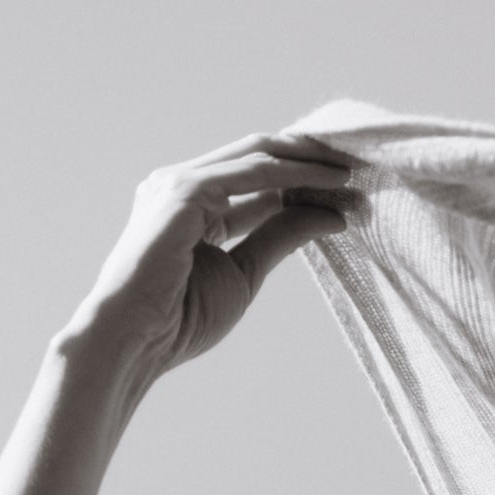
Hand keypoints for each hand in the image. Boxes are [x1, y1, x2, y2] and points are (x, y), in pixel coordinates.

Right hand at [66, 131, 354, 390]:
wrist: (135, 338)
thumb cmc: (179, 320)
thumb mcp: (244, 272)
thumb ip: (281, 237)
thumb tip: (330, 214)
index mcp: (191, 205)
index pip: (255, 181)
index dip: (303, 182)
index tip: (349, 191)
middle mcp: (182, 184)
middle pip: (259, 158)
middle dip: (310, 163)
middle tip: (360, 172)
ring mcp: (180, 181)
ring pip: (259, 157)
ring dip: (310, 164)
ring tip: (354, 175)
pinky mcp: (184, 188)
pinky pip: (252, 172)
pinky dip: (294, 174)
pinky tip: (328, 181)